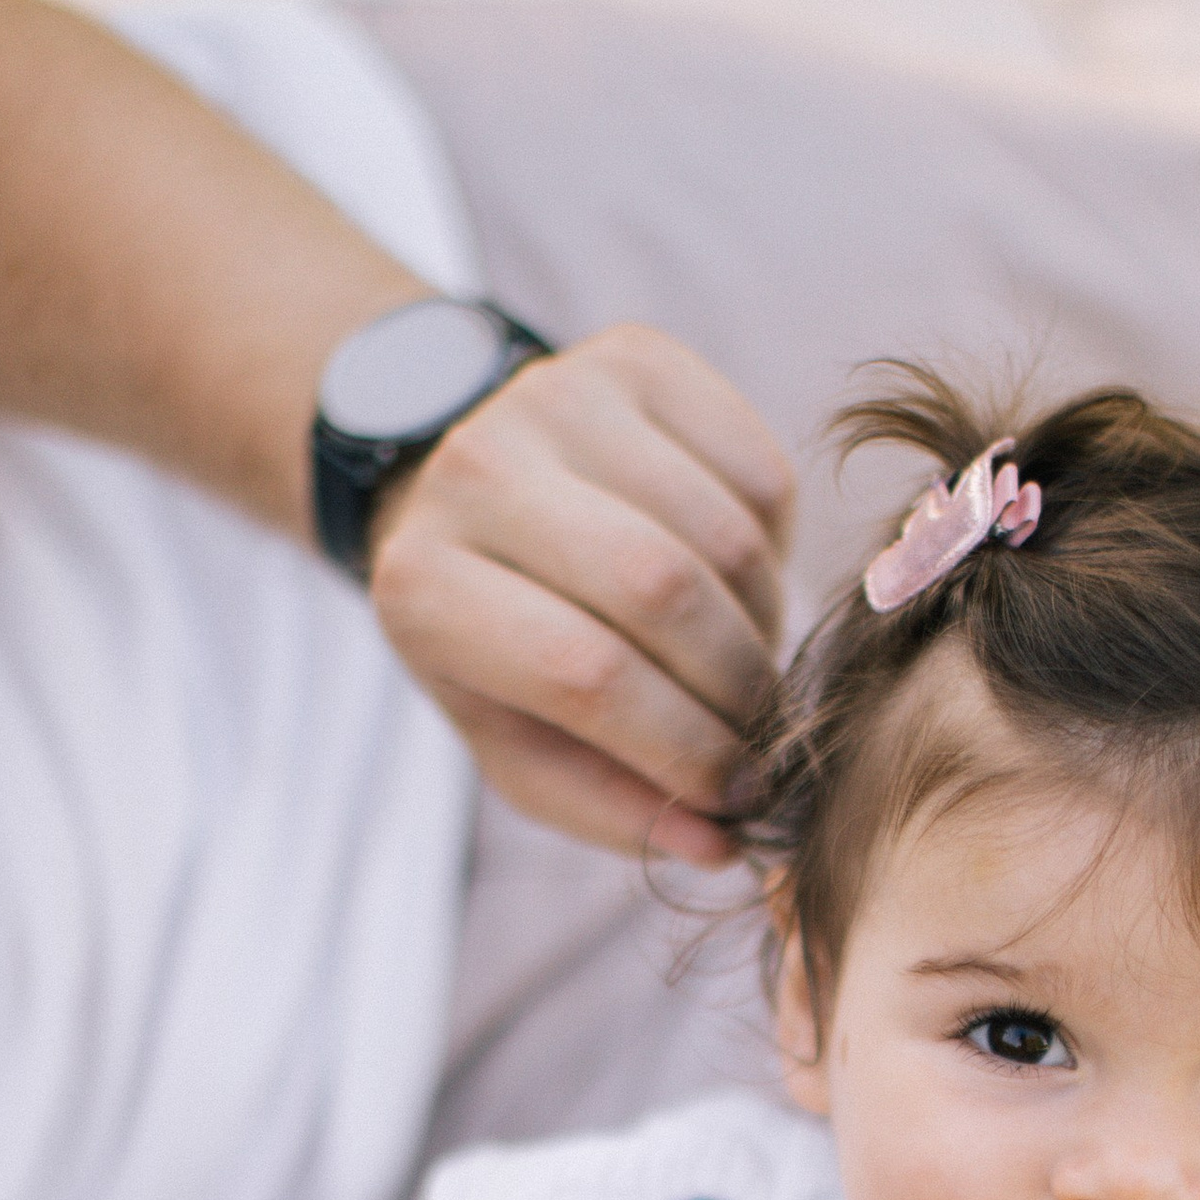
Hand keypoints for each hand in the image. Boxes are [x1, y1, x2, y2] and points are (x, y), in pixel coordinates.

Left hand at [369, 324, 796, 864]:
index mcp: (423, 586)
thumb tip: (720, 843)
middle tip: (760, 734)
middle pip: (662, 591)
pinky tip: (739, 579)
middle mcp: (477, 471)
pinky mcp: (635, 356)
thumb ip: (609, 804)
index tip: (734, 797)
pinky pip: (757, 468)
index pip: (588, 678)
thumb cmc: (497, 642)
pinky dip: (776, 545)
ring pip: (723, 532)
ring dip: (766, 622)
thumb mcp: (518, 744)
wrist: (457, 484)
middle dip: (738, 687)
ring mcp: (557, 394)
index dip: (685, 751)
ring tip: (747, 660)